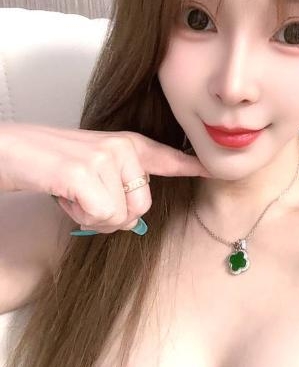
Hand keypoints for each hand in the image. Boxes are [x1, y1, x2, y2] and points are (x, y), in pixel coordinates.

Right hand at [0, 123, 209, 233]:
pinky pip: (101, 216)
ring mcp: (105, 157)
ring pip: (121, 216)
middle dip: (112, 217)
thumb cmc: (51, 166)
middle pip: (142, 207)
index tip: (210, 168)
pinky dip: (80, 216)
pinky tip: (64, 195)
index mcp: (126, 144)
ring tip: (72, 193)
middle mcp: (122, 146)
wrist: (11, 151)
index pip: (165, 156)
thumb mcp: (91, 172)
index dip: (190, 165)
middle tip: (84, 198)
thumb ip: (118, 189)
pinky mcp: (85, 172)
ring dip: (93, 217)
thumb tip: (133, 222)